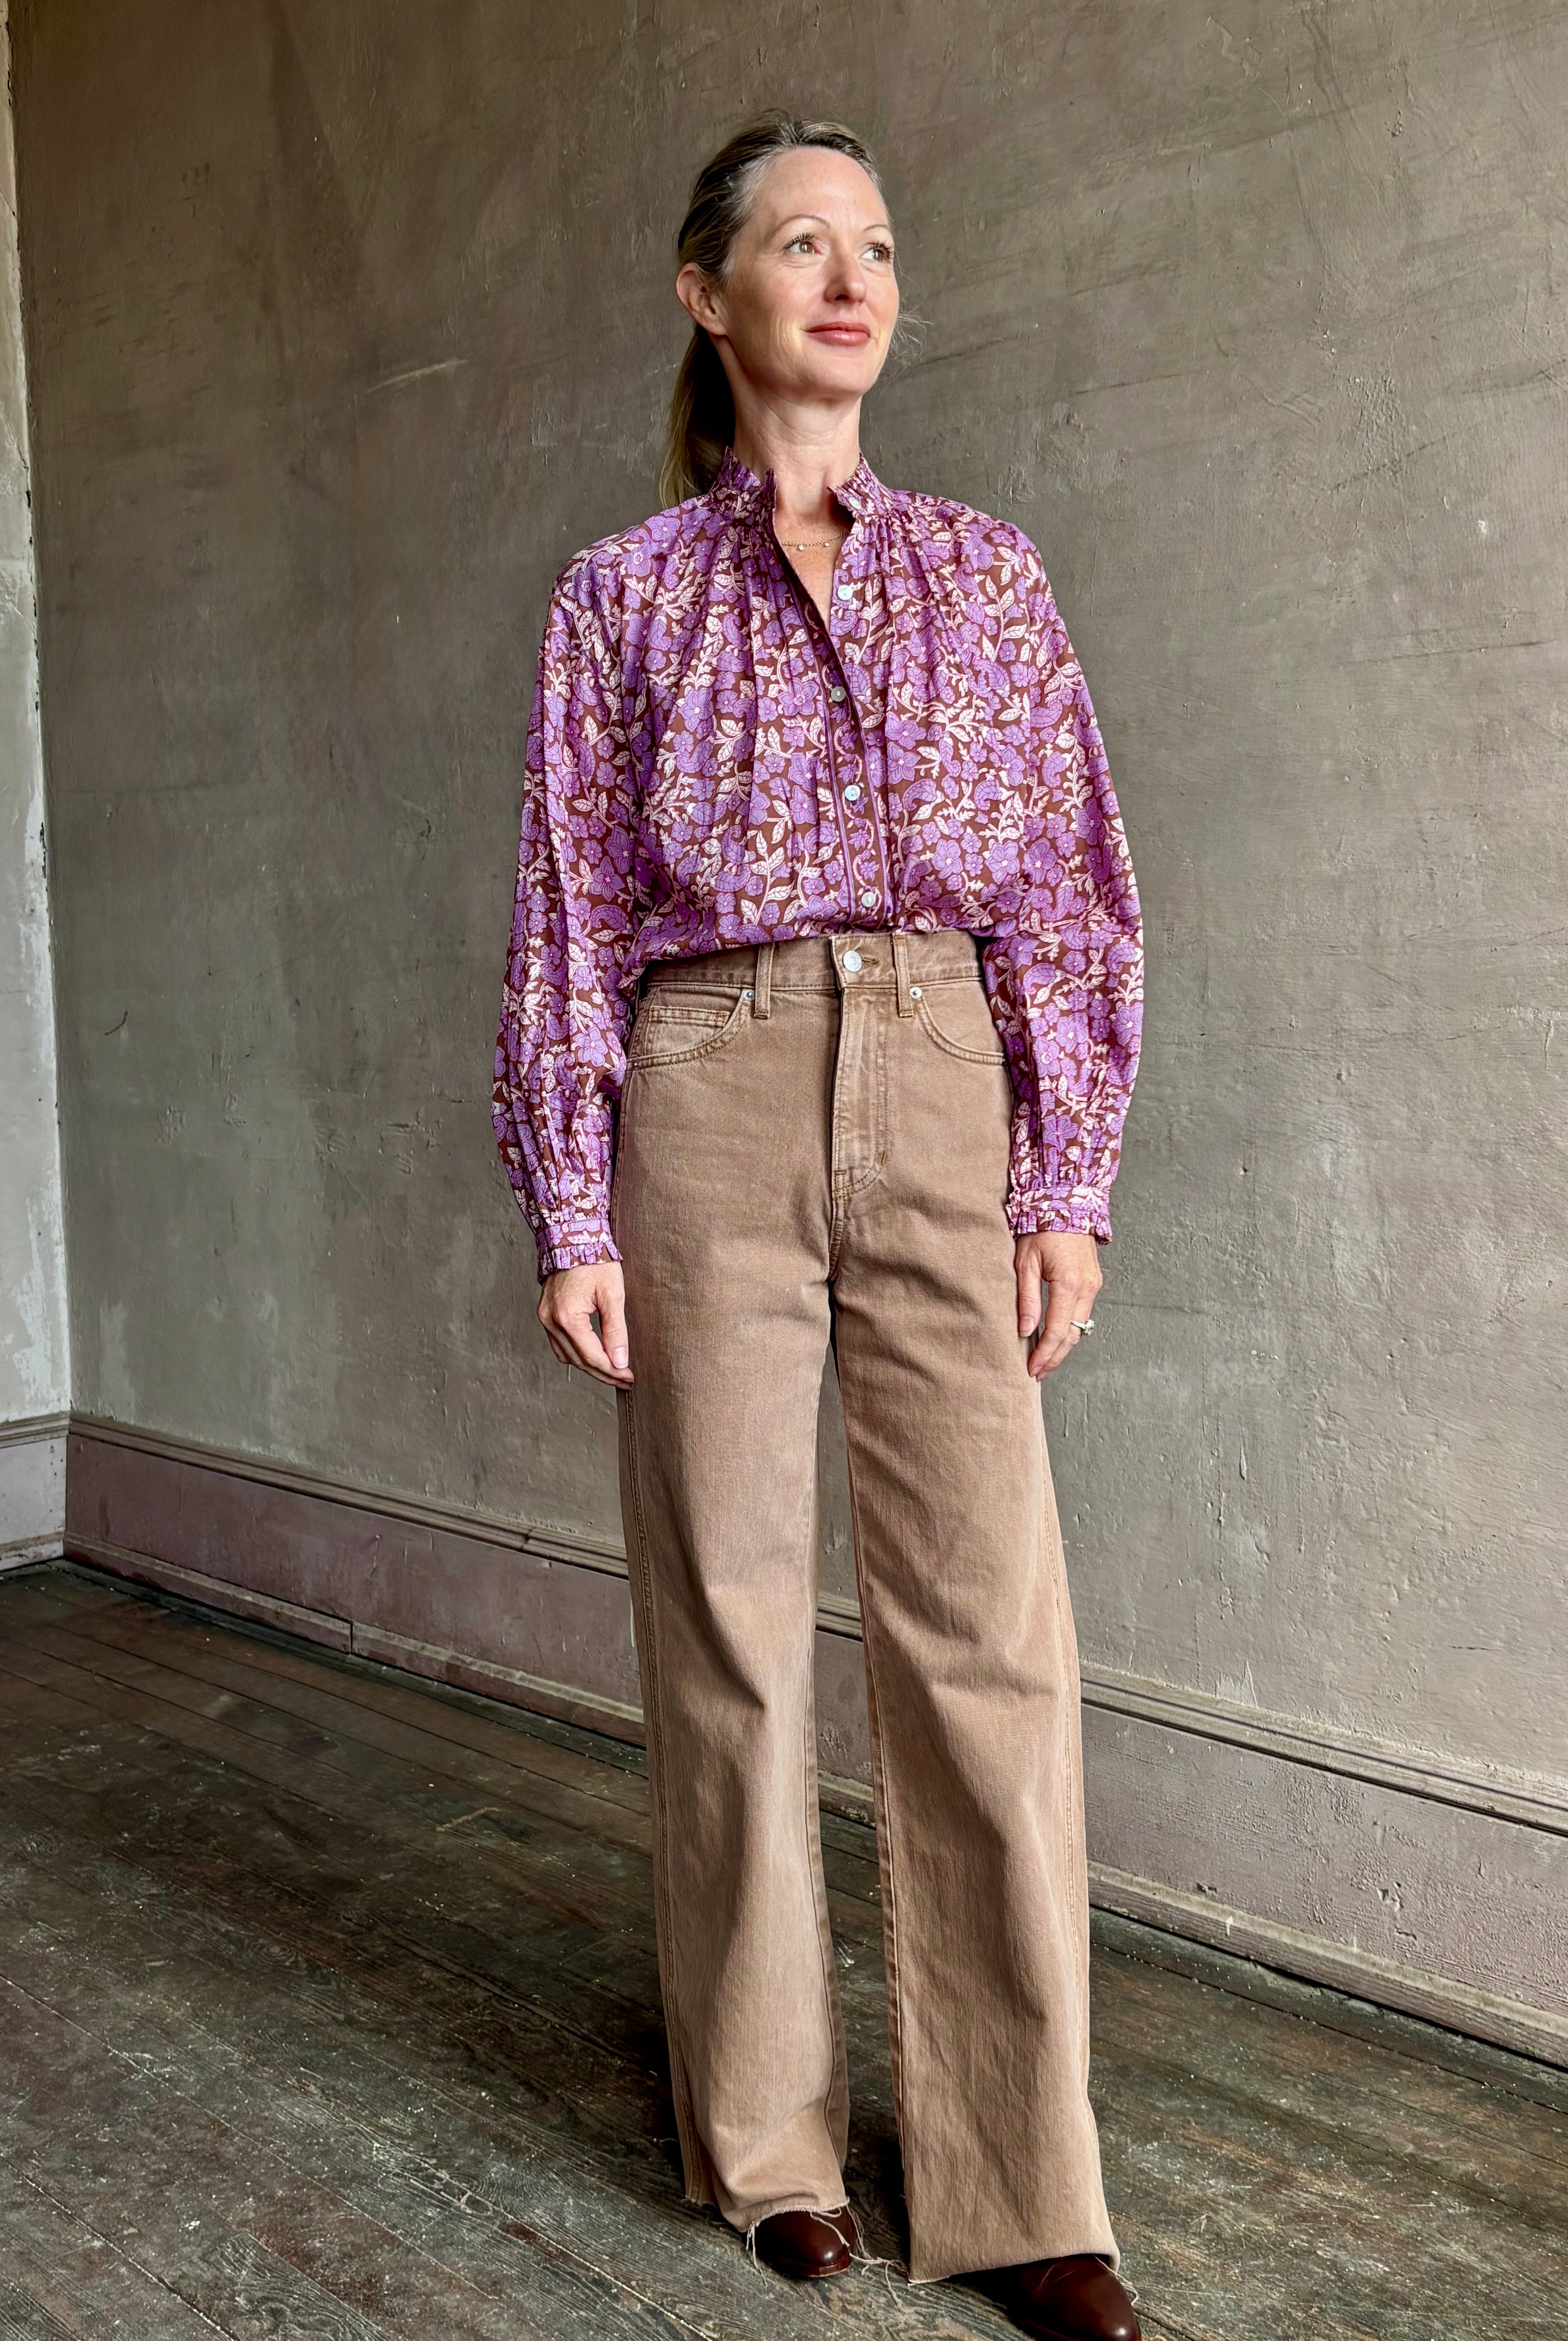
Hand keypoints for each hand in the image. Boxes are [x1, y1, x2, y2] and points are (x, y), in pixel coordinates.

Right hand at [538, 1260, 632, 1388]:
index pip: (592, 1356)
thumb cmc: (594, 1260)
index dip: (612, 1370)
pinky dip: (575, 1355)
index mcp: (567, 1317)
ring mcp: (544, 1318)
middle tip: (625, 1380)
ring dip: (589, 1367)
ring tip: (612, 1373)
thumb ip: (616, 1330)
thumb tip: (620, 1361)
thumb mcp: (613, 1294)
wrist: (572, 1237)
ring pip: (567, 1356)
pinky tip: (592, 1357)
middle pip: (578, 1361)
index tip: (630, 1377)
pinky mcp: (545, 1314)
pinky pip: (558, 1345)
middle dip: (603, 1373)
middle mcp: (551, 1321)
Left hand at [1014, 1231, 1101, 1380]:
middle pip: (1072, 1335)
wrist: (1067, 1202)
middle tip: (1037, 1372)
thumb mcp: (1025, 1262)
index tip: (1032, 1368)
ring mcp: (1093, 1285)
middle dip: (1055, 1357)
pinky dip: (1069, 1329)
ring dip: (1063, 1346)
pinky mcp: (1093, 1281)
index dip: (1044, 1353)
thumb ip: (1027, 1298)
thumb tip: (1026, 1330)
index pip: (1057, 1330)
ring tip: (1044, 1360)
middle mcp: (1087, 1287)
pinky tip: (1055, 1336)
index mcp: (1069, 1283)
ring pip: (1080, 1327)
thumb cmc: (1041, 1227)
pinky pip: (1082, 1314)